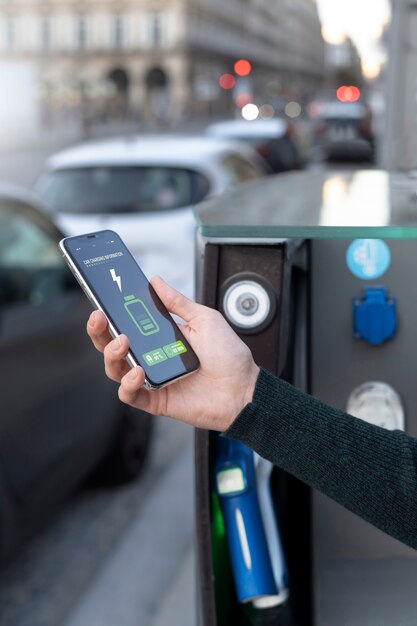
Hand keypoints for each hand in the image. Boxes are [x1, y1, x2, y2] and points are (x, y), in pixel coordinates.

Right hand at [87, 276, 259, 431]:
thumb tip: (156, 282)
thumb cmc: (229, 356)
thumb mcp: (204, 319)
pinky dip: (129, 383)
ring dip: (111, 354)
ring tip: (122, 342)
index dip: (111, 313)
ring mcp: (151, 378)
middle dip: (99, 331)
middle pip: (112, 346)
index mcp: (160, 336)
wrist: (244, 388)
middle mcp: (152, 356)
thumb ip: (177, 302)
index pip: (126, 323)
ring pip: (115, 369)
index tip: (102, 299)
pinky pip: (130, 394)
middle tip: (100, 317)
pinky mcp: (155, 400)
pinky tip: (139, 370)